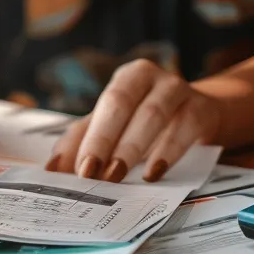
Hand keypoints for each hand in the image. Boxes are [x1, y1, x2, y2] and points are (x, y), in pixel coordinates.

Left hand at [46, 59, 219, 181]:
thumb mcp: (116, 127)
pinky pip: (184, 129)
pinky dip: (167, 152)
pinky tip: (152, 172)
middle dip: (104, 140)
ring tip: (117, 176)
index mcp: (127, 78)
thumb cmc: (149, 121)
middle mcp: (152, 78)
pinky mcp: (201, 110)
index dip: (91, 137)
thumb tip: (52, 168)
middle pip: (123, 103)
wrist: (200, 116)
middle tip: (92, 174)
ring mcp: (179, 91)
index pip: (104, 104)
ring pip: (153, 115)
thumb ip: (83, 142)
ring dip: (132, 148)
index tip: (79, 169)